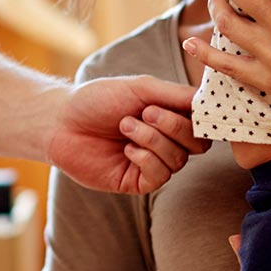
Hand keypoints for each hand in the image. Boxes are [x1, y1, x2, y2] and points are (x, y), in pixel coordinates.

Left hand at [49, 76, 209, 194]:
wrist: (61, 121)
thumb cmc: (97, 100)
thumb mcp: (141, 88)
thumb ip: (177, 94)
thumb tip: (210, 100)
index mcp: (170, 118)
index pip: (204, 124)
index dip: (204, 119)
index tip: (193, 108)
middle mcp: (166, 142)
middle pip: (198, 145)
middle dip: (175, 127)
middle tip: (147, 112)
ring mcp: (152, 163)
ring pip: (178, 160)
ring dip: (153, 139)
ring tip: (125, 125)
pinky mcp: (136, 182)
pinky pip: (159, 176)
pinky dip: (146, 158)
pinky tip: (126, 149)